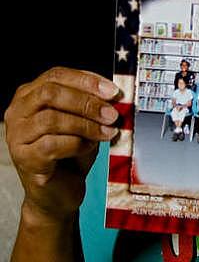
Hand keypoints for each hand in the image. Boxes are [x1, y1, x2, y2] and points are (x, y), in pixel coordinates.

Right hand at [4, 67, 119, 223]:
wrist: (60, 190)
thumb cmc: (73, 149)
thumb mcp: (85, 119)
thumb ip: (94, 102)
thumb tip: (115, 93)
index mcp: (31, 93)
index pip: (57, 75)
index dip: (87, 80)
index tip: (113, 90)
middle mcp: (18, 111)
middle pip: (50, 93)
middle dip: (86, 102)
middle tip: (112, 114)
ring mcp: (17, 135)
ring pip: (51, 119)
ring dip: (86, 125)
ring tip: (107, 132)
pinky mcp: (24, 158)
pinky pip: (51, 144)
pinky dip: (77, 143)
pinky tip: (90, 146)